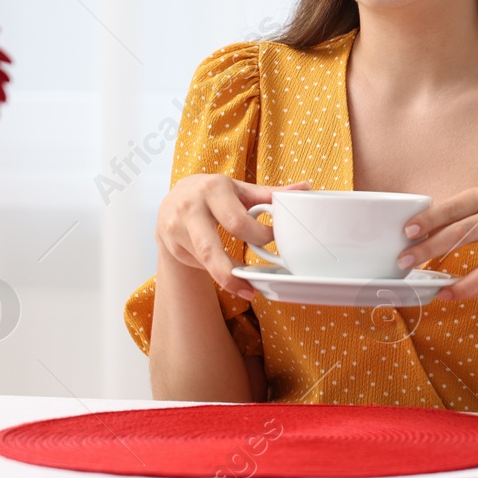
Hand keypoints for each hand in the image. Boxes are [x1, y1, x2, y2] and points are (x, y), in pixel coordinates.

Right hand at [155, 175, 310, 300]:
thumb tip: (305, 188)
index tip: (274, 242)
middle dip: (234, 270)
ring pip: (204, 260)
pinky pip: (198, 264)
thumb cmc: (214, 194)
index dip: (259, 236)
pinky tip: (231, 281)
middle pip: (212, 248)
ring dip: (227, 278)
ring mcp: (177, 228)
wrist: (173, 201)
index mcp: (213, 188)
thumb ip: (271, 194)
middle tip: (254, 282)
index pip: (237, 221)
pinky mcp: (172, 246)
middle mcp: (190, 207)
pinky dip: (216, 273)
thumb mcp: (240, 190)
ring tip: (246, 289)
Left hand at [398, 187, 477, 302]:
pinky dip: (477, 290)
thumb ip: (455, 215)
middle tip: (405, 263)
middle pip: (462, 234)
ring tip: (440, 292)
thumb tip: (417, 232)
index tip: (407, 231)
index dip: (429, 219)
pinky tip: (457, 293)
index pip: (452, 208)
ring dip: (462, 283)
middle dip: (430, 249)